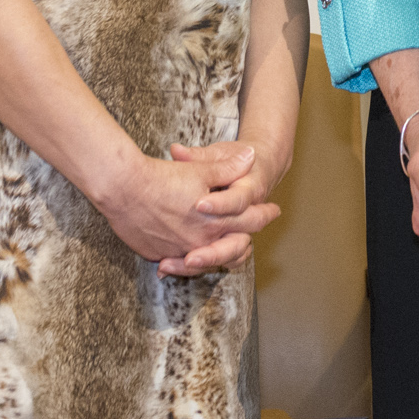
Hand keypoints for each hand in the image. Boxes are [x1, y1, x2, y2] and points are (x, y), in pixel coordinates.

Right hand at [90, 148, 278, 275]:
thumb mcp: (201, 169)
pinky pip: (179, 260)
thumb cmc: (162, 177)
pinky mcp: (158, 254)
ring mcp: (179, 251)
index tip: (272, 211)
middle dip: (247, 239)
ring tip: (224, 246)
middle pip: (234, 247)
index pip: (251, 221)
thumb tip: (251, 158)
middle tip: (252, 235)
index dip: (265, 214)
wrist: (122, 189)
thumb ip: (228, 168)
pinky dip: (187, 256)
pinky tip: (189, 250)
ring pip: (207, 260)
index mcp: (216, 221)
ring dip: (219, 252)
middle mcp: (200, 241)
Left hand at [159, 139, 288, 275]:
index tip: (199, 205)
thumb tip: (176, 150)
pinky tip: (164, 265)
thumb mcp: (215, 156)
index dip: (221, 204)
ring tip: (168, 264)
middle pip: (236, 244)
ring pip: (224, 258)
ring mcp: (230, 232)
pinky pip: (210, 261)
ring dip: (198, 264)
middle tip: (191, 257)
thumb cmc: (232, 158)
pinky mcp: (218, 239)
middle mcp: (242, 218)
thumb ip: (197, 157)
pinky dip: (190, 267)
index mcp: (247, 191)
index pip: (238, 202)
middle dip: (212, 253)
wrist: (255, 169)